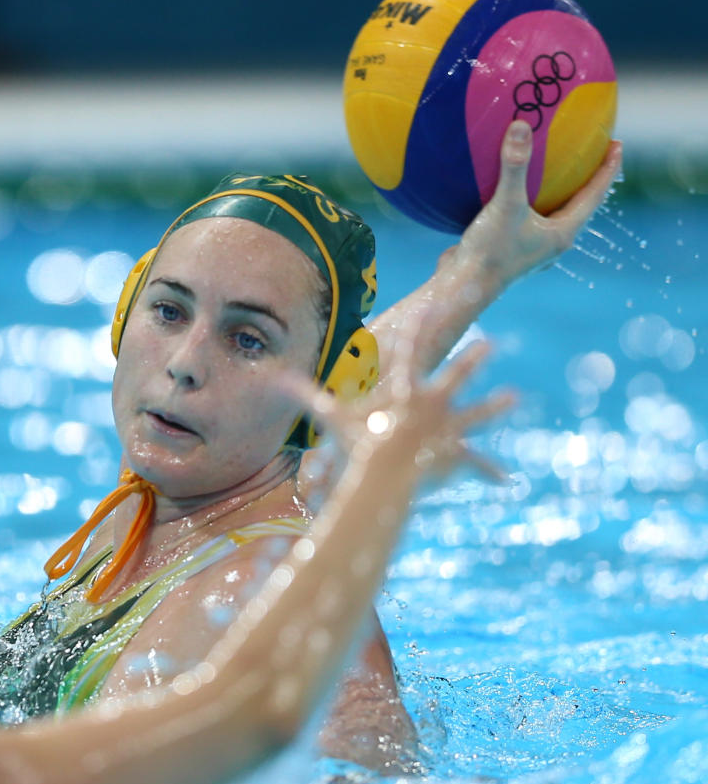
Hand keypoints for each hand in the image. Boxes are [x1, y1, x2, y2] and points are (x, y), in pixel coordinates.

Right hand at [284, 328, 514, 486]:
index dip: (419, 325)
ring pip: (477, 412)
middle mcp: (433, 401)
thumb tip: (271, 378)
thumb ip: (304, 396)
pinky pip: (475, 463)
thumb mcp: (329, 418)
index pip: (410, 350)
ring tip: (513, 398)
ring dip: (495, 405)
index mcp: (404, 389)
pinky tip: (506, 479)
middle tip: (489, 343)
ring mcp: (448, 425)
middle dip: (473, 357)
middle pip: (457, 373)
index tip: (432, 304)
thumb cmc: (356, 444)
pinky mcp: (455, 452)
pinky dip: (487, 473)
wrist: (385, 474)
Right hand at [439, 121, 622, 290]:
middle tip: (592, 151)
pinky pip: (527, 216)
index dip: (607, 169)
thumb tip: (521, 125)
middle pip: (579, 204)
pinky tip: (512, 185)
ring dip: (558, 190)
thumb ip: (515, 166)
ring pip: (553, 212)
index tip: (617, 144)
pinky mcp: (511, 247)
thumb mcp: (506, 205)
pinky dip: (528, 198)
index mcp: (562, 233)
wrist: (462, 287)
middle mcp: (552, 241)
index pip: (594, 196)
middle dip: (587, 178)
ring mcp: (532, 246)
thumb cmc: (491, 253)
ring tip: (557, 166)